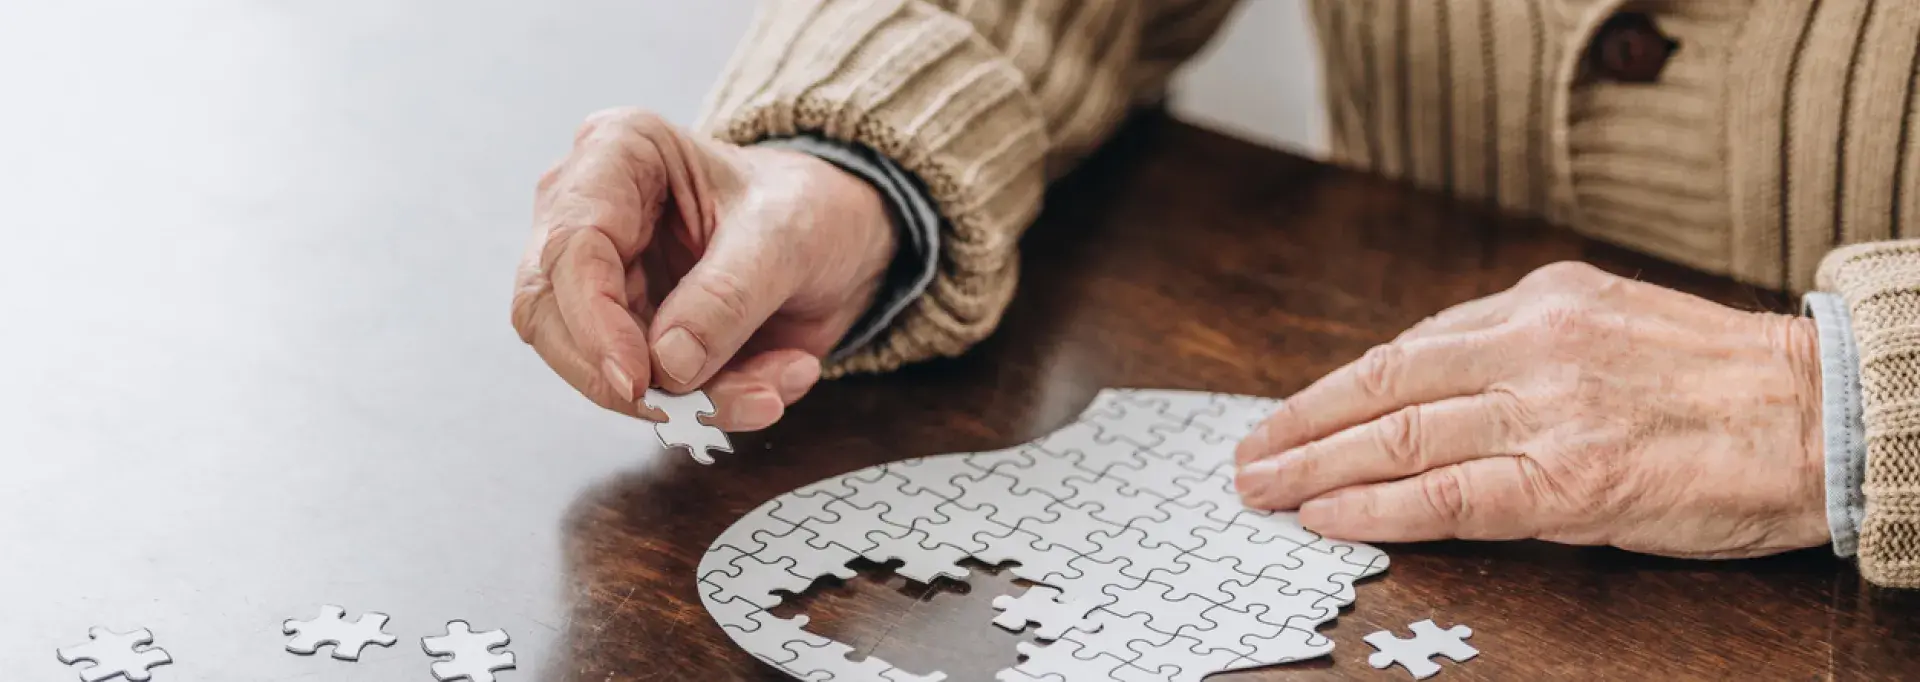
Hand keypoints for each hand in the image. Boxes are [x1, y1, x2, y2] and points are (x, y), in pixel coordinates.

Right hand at [513, 108, 896, 430]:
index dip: (594, 324)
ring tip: (770, 392)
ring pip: (596, 366)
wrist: (838, 236)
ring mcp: (599, 278)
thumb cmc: (807, 206)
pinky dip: (708, 404)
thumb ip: (727, 296)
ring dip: (685, 400)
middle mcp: (588, 212)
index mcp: (616, 152)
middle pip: (552, 316)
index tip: (639, 380)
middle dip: (631, 379)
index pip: (570, 247)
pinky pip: (644, 390)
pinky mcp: (624, 331)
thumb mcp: (786, 236)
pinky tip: (772, 384)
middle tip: (703, 410)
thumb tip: (667, 363)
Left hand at [1232, 262, 1828, 558]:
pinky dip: (1375, 508)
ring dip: (1316, 467)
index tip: (1287, 414)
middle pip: (1382, 387)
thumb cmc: (1719, 381)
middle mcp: (1532, 347)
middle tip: (1247, 456)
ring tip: (1264, 489)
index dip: (1333, 389)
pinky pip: (1448, 497)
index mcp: (1540, 302)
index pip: (1406, 348)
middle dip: (1300, 425)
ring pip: (1399, 438)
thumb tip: (1430, 379)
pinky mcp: (1569, 482)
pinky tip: (1328, 517)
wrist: (1819, 415)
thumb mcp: (1610, 322)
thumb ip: (1522, 343)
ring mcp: (1547, 413)